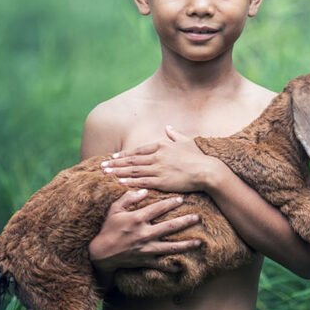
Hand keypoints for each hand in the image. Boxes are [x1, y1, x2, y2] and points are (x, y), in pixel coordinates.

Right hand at [89, 189, 201, 283]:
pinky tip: (182, 265)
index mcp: (137, 219)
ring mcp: (146, 249)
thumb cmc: (108, 229)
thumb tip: (144, 190)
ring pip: (170, 247)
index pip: (158, 209)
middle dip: (185, 222)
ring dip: (186, 245)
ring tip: (199, 242)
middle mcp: (144, 234)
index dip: (170, 203)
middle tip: (197, 217)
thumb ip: (128, 198)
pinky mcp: (145, 260)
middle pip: (170, 227)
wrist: (102, 254)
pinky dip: (172, 266)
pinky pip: (161, 264)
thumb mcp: (114, 210)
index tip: (181, 199)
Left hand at [100, 126, 224, 192]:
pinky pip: (141, 181)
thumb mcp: (186, 141)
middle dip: (115, 163)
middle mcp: (157, 156)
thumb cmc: (198, 157)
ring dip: (118, 172)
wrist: (207, 170)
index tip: (113, 157)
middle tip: (101, 166)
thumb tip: (168, 127)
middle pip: (131, 160)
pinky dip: (129, 181)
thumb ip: (175, 134)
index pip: (138, 150)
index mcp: (162, 145)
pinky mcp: (161, 181)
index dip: (124, 154)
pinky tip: (119, 182)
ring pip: (133, 170)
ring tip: (105, 174)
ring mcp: (158, 169)